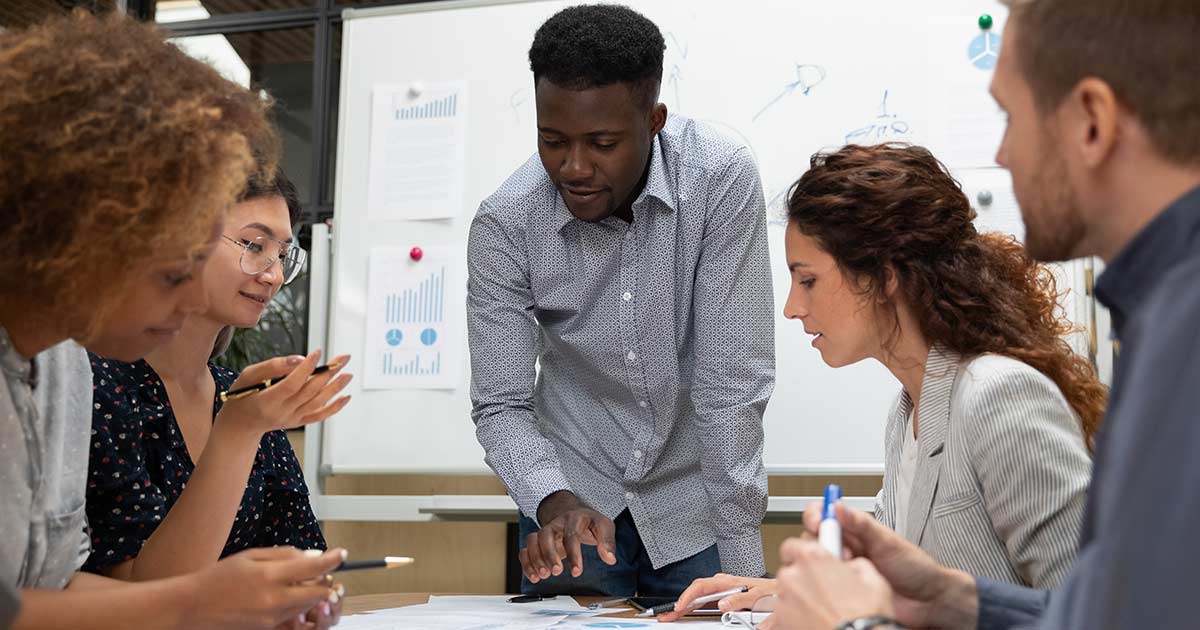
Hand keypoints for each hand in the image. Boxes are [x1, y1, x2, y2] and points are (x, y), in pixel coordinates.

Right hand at [188, 547, 345, 629]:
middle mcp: (274, 599)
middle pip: (318, 591)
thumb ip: (285, 555)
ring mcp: (272, 617)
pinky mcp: (268, 628)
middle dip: (324, 581)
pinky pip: (293, 615)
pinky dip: (296, 604)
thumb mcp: (251, 555)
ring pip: (308, 604)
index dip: (332, 559)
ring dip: (311, 592)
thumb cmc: (218, 577)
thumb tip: (313, 556)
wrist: (192, 607)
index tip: (341, 553)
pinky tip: (284, 594)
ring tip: (296, 581)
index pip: (313, 567)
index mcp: (269, 575)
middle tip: (320, 571)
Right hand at [218, 350, 352, 438]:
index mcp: (267, 400)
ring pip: (317, 403)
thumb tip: (300, 360)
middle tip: (343, 358)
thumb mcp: (248, 376)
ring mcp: (291, 419)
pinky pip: (319, 416)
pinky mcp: (297, 422)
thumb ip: (272, 367)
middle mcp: (282, 412)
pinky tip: (346, 396)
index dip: (306, 369)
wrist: (240, 423)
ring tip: (348, 373)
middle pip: (309, 392)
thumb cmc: (242, 394)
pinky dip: (334, 407)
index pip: (291, 384)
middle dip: (328, 374)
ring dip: (335, 388)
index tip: (318, 352)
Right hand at [520, 491, 616, 581]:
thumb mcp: (604, 526)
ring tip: (543, 576)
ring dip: (535, 559)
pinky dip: (527, 563)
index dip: (573, 554)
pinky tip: (534, 576)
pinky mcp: (538, 541)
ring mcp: (545, 531)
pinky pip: (526, 549)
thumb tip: (610, 558)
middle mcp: (556, 523)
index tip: (576, 571)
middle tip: (556, 572)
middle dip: (549, 555)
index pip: (570, 534)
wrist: (574, 513)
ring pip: (532, 540)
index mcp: (574, 518)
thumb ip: (607, 541)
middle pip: (546, 534)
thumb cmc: (588, 522)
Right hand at [656, 573, 776, 621]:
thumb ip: (739, 599)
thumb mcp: (757, 596)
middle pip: (696, 592)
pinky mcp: (723, 596)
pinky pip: (705, 601)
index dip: (688, 596)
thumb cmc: (769, 591)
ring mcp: (722, 590)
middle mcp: (722, 584)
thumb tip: (722, 603)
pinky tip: (687, 612)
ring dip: (685, 606)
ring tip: (673, 615)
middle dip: (680, 602)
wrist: (778, 591)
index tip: (680, 606)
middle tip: (668, 614)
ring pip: (698, 597)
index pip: (701, 586)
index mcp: (728, 582)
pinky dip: (694, 607)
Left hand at [773, 539, 893, 629]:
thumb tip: (850, 565)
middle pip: (791, 571)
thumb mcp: (872, 578)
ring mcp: (783, 601)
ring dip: (802, 599)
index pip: (793, 545)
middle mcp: (792, 576)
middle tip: (824, 591)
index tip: (811, 562)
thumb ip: (853, 563)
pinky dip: (797, 618)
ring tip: (824, 611)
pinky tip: (817, 622)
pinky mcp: (780, 622)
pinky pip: (786, 615)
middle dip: (804, 579)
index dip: (804, 554)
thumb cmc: (866, 616)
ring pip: (788, 594)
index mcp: (811, 558)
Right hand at [801, 502, 977, 629]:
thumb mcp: (888, 541)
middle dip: (821, 544)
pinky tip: (846, 587)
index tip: (819, 521)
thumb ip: (862, 524)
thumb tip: (838, 506)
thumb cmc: (915, 568)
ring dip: (826, 565)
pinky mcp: (843, 591)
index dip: (816, 516)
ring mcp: (843, 570)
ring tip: (847, 571)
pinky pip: (824, 584)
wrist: (927, 601)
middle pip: (813, 539)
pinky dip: (828, 584)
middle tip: (842, 553)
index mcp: (855, 531)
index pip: (824, 515)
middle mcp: (846, 548)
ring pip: (816, 562)